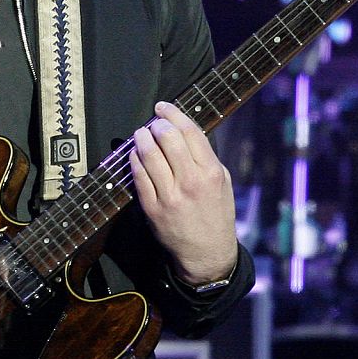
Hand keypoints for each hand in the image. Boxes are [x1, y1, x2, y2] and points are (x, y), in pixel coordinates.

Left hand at [130, 101, 237, 285]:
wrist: (207, 252)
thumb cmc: (216, 214)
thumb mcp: (222, 182)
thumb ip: (206, 157)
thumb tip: (184, 131)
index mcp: (210, 172)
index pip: (189, 132)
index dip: (173, 114)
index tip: (163, 107)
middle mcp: (190, 181)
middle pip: (168, 139)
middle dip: (157, 124)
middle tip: (153, 123)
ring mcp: (170, 195)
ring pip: (149, 155)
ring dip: (141, 138)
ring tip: (141, 134)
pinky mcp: (153, 208)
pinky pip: (139, 177)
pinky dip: (135, 160)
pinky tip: (135, 154)